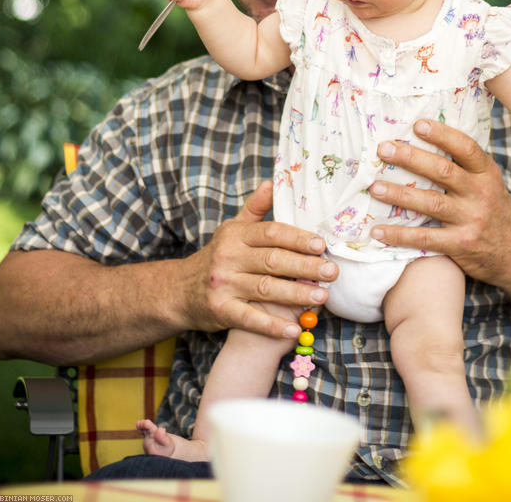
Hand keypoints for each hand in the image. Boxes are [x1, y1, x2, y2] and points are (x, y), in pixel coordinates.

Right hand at [181, 181, 337, 338]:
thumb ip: (255, 207)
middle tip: (331, 272)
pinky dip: (273, 325)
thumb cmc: (217, 256)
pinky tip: (295, 328)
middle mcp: (228, 258)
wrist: (179, 290)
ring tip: (323, 296)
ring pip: (267, 289)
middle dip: (305, 266)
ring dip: (297, 294)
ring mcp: (224, 285)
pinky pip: (251, 319)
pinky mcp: (221, 311)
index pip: (271, 233)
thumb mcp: (232, 228)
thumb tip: (273, 182)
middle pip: (273, 260)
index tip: (321, 245)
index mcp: (235, 235)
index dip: (297, 238)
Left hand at [368, 119, 510, 286]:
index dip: (442, 135)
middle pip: (443, 171)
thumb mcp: (488, 183)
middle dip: (411, 158)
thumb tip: (423, 139)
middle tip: (384, 149)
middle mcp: (479, 194)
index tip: (418, 125)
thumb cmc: (492, 210)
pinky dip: (399, 235)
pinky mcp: (460, 245)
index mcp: (485, 173)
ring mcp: (470, 220)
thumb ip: (463, 165)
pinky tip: (378, 230)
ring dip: (400, 194)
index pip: (465, 148)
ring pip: (431, 203)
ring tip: (375, 187)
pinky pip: (425, 238)